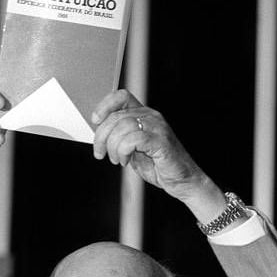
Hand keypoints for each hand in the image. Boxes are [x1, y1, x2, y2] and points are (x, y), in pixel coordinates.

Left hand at [92, 90, 217, 204]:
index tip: (95, 121)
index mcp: (143, 115)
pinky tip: (126, 160)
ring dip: (113, 147)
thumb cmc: (157, 164)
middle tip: (101, 153)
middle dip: (102, 137)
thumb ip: (118, 136)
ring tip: (117, 159)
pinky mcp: (161, 141)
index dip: (105, 105)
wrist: (180, 180)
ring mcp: (157, 128)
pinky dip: (124, 151)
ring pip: (123, 127)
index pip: (121, 96)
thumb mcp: (131, 148)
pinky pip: (134, 139)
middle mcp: (151, 117)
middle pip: (116, 116)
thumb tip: (98, 132)